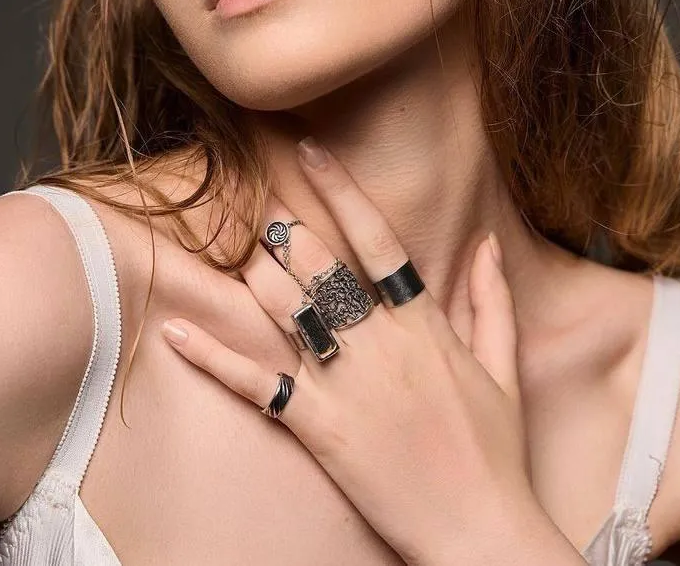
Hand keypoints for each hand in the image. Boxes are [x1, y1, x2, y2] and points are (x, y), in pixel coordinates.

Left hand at [161, 136, 541, 565]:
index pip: (377, 238)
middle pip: (320, 268)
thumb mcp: (503, 367)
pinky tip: (176, 331)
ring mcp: (346, 385)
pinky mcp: (319, 428)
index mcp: (423, 323)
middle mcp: (380, 344)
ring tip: (234, 251)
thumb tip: (487, 244)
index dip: (341, 191)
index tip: (310, 152)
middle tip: (262, 209)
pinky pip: (257, 385)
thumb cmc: (494, 450)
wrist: (479, 532)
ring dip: (254, 276)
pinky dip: (212, 357)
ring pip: (285, 312)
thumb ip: (492, 299)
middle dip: (286, 232)